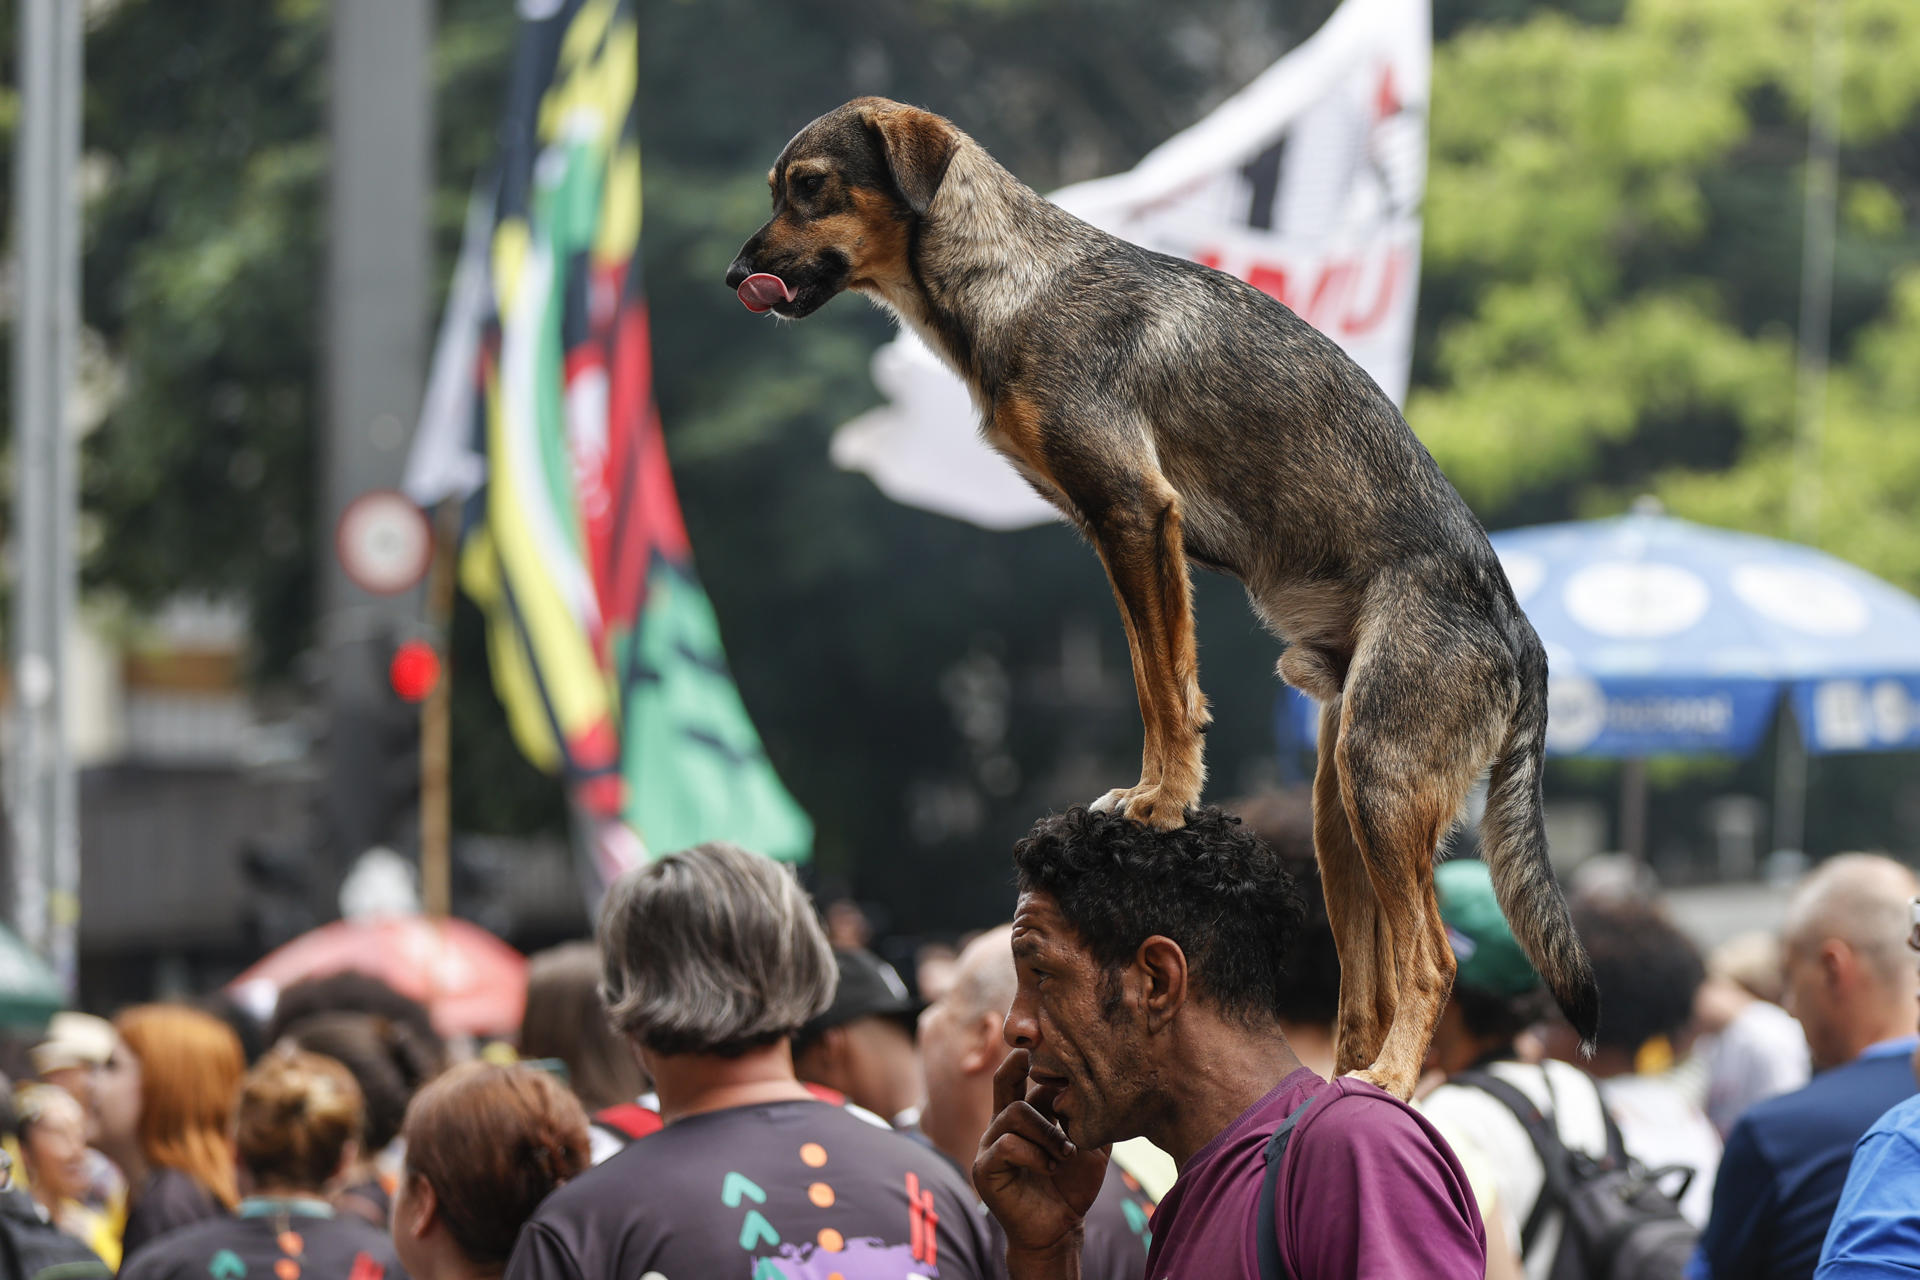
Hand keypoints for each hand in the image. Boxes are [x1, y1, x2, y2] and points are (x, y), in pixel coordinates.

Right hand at [974, 1049, 1106, 1269]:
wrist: (1061, 1229)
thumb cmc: (1073, 1186)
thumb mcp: (1090, 1146)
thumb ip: (1091, 1117)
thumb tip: (1097, 1085)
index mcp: (1025, 1115)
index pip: (1021, 1074)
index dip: (1032, 1058)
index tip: (1053, 1049)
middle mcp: (1002, 1124)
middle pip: (1004, 1080)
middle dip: (1026, 1070)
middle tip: (1054, 1079)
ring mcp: (989, 1145)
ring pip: (1015, 1113)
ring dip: (1047, 1131)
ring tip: (1065, 1154)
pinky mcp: (985, 1169)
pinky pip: (1007, 1145)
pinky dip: (1035, 1154)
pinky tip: (1050, 1167)